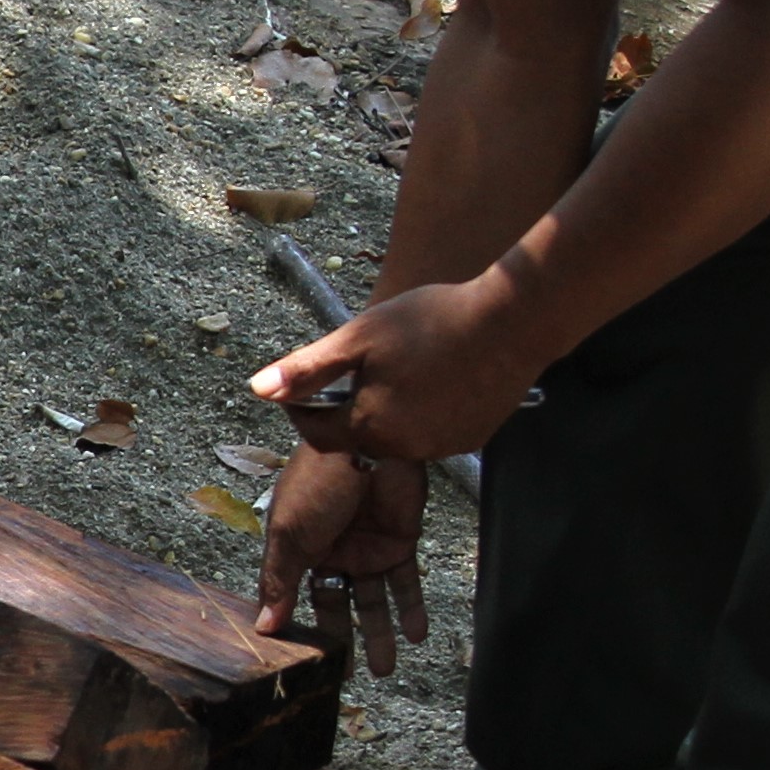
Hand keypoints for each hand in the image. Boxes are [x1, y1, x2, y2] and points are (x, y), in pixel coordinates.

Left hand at [252, 271, 548, 464]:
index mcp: (369, 427)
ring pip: (397, 436)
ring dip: (389, 411)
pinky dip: (425, 413)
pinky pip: (434, 433)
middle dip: (349, 408)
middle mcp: (405, 449)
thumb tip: (257, 389)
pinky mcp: (474, 438)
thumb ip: (307, 370)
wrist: (513, 320)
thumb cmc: (432, 321)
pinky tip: (436, 378)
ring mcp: (444, 447)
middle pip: (359, 436)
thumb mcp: (358, 338)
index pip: (316, 433)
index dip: (301, 409)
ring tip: (402, 368)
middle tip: (358, 368)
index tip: (298, 389)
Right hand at [257, 445, 430, 677]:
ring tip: (384, 669)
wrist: (370, 443)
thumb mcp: (289, 534)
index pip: (293, 594)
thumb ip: (278, 582)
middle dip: (342, 639)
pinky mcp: (399, 541)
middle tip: (347, 676)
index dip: (298, 625)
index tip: (303, 661)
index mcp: (296, 547)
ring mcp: (366, 547)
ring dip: (379, 633)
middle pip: (336, 603)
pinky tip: (415, 635)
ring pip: (373, 600)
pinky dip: (411, 608)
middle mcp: (331, 550)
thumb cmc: (320, 479)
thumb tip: (263, 627)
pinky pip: (406, 582)